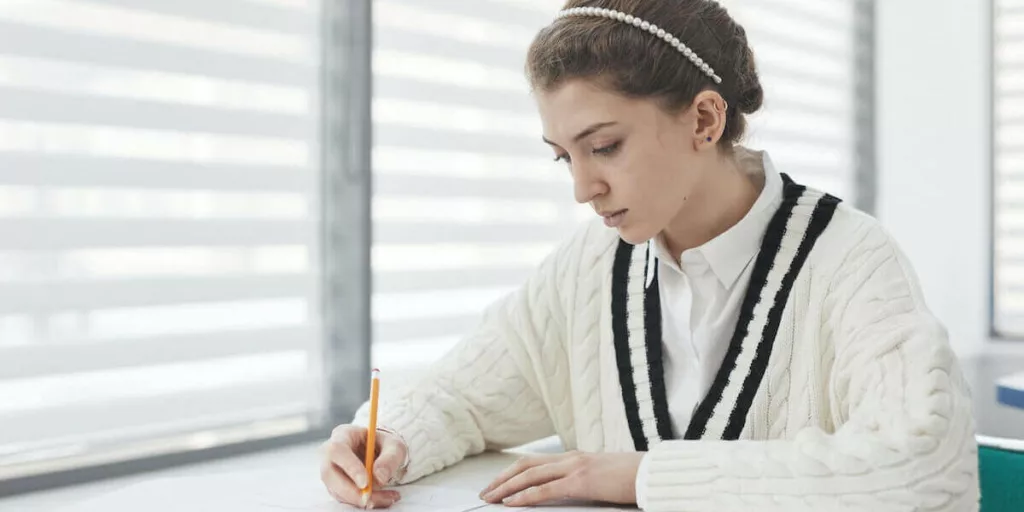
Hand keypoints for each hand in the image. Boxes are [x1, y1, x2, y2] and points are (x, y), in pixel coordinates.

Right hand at [320, 424, 407, 508]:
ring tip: (388, 498)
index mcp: (343, 434)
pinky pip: (344, 498)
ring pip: (336, 490)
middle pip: (329, 474)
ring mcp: (331, 471)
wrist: (381, 453)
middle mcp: (331, 453)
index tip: (366, 483)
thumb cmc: (385, 445)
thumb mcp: (394, 446)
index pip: (338, 450)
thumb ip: (390, 458)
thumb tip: (379, 478)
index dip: (350, 467)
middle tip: (370, 499)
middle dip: (349, 491)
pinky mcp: (335, 486)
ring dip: (360, 499)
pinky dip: (364, 502)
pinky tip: (383, 499)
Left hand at [479, 451, 643, 506]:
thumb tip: (565, 491)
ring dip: (506, 487)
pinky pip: (545, 489)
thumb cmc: (631, 477)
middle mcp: (570, 458)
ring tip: (491, 498)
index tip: (498, 483)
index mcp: (574, 456)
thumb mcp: (600, 477)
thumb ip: (580, 480)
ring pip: (529, 474)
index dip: (512, 472)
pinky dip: (525, 495)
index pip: (534, 461)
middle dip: (502, 479)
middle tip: (486, 492)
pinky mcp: (581, 482)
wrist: (652, 473)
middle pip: (525, 465)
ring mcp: (574, 468)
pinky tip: (512, 502)